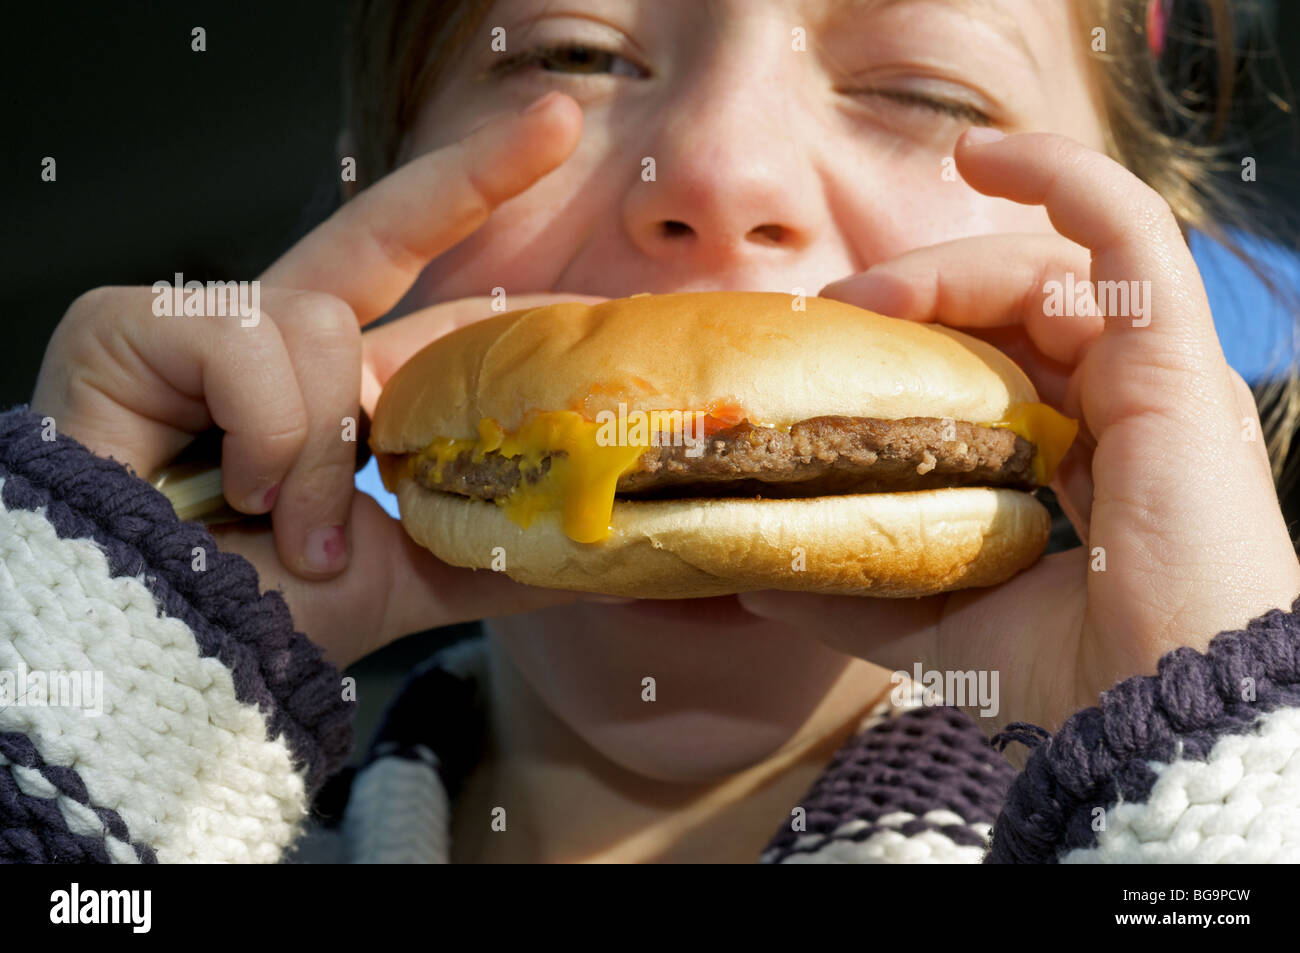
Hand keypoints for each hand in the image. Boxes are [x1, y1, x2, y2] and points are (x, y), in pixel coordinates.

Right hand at [32, 92, 610, 667]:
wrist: (149, 661)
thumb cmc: (257, 620)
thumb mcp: (402, 576)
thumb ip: (487, 552)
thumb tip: (591, 551)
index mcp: (335, 394)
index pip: (429, 312)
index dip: (499, 272)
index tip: (577, 222)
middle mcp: (275, 346)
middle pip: (380, 231)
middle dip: (469, 176)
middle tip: (557, 120)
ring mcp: (202, 327)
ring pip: (320, 320)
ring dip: (324, 446)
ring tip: (293, 529)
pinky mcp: (129, 324)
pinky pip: (245, 341)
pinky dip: (267, 431)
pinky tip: (238, 491)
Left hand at [738, 129, 1299, 738]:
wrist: (1156, 721)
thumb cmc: (1067, 679)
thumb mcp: (934, 623)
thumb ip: (851, 589)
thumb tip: (748, 577)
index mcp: (1079, 457)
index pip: (996, 362)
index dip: (917, 341)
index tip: (829, 348)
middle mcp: (1122, 407)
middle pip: (1014, 309)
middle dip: (916, 299)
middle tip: (830, 320)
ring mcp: (1154, 374)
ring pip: (1052, 267)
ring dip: (948, 265)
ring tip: (865, 297)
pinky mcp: (1174, 357)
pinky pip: (1128, 231)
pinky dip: (1062, 176)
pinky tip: (985, 153)